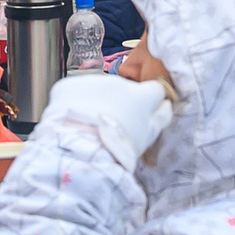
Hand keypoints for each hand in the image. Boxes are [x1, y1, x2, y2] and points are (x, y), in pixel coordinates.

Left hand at [40, 73, 172, 160]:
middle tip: (112, 124)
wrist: (78, 151)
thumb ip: (160, 118)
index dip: (150, 100)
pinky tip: (73, 119)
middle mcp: (117, 83)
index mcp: (140, 96)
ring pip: (97, 89)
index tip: (143, 111)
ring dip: (96, 101)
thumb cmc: (116, 148)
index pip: (155, 89)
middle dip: (119, 101)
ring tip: (89, 124)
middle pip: (123, 89)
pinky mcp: (67, 86)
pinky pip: (74, 91)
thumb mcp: (146, 137)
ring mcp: (91, 82)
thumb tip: (167, 105)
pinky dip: (73, 102)